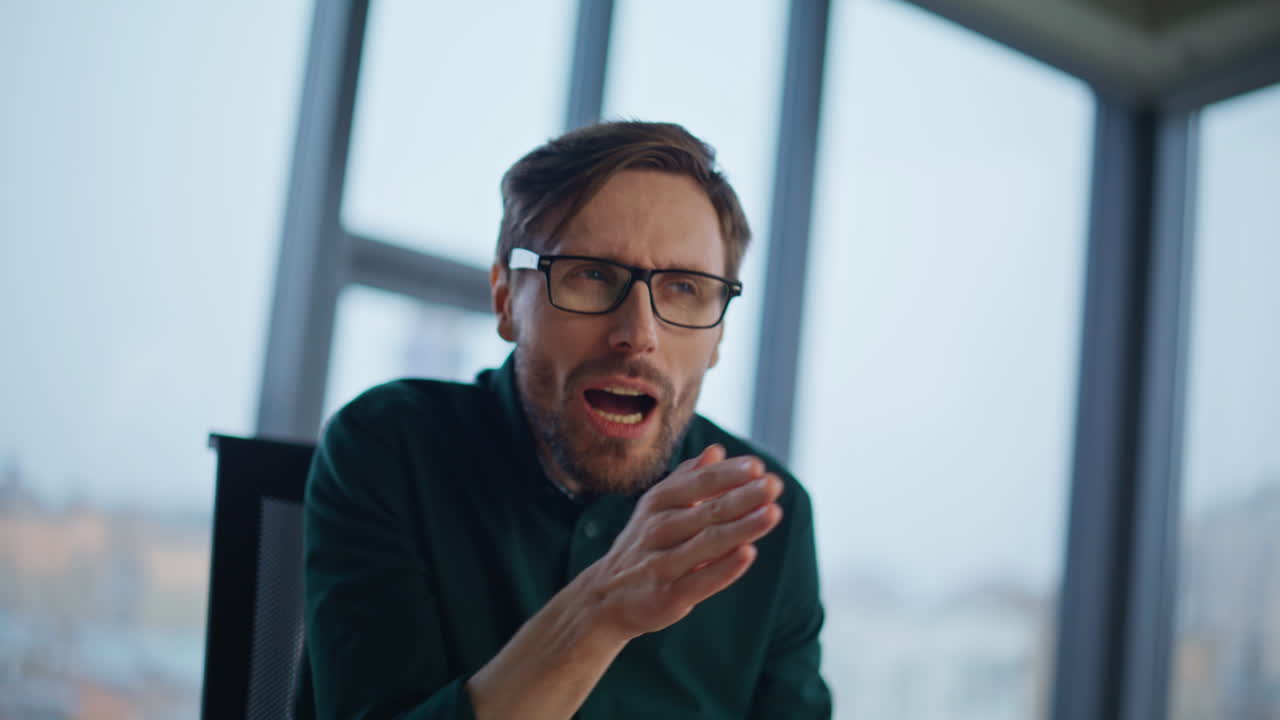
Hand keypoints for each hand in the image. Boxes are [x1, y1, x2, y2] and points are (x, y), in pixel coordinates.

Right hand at [575, 444, 783, 641]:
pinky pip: (700, 581)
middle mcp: (658, 530)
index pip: (698, 483)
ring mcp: (662, 564)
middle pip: (708, 511)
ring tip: (772, 513)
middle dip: (744, 497)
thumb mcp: (657, 507)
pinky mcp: (668, 597)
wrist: (605, 597)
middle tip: (774, 485)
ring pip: (708, 543)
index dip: (728, 474)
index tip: (757, 467)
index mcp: (658, 503)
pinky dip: (724, 568)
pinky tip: (748, 553)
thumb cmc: (643, 545)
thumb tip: (717, 449)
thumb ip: (689, 479)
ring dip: (742, 528)